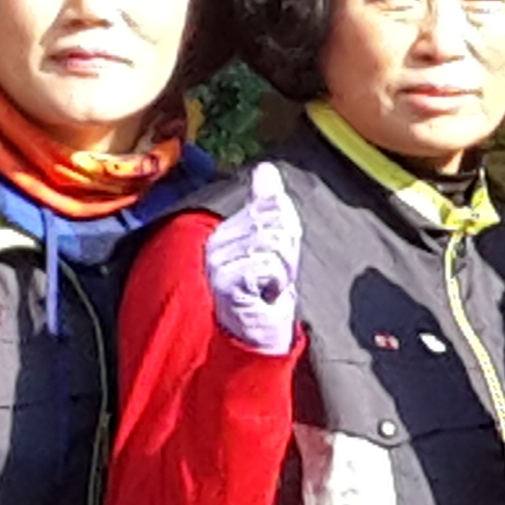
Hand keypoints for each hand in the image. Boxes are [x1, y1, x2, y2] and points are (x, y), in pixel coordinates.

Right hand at [202, 181, 302, 354]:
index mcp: (227, 230)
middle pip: (273, 222)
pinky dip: (276, 282)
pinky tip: (266, 294)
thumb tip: (265, 169)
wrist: (259, 335)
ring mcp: (218, 262)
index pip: (271, 207)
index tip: (279, 259)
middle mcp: (216, 243)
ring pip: (273, 243)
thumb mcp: (276, 243)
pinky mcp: (226, 281)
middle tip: (276, 276)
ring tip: (271, 285)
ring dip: (282, 269)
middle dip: (286, 251)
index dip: (288, 233)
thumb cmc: (268, 291)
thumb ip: (271, 206)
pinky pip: (267, 264)